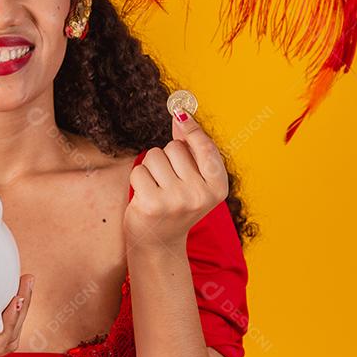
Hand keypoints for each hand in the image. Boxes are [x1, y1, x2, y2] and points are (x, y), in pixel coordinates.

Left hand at [124, 110, 228, 253]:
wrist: (160, 243)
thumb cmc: (176, 205)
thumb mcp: (192, 180)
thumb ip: (191, 149)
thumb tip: (181, 115)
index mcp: (217, 188)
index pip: (205, 148)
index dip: (191, 128)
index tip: (179, 113)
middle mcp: (200, 195)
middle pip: (175, 148)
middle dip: (166, 158)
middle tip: (168, 182)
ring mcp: (177, 200)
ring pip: (154, 156)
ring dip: (150, 168)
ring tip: (157, 189)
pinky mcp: (152, 204)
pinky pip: (139, 171)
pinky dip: (138, 180)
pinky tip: (145, 196)